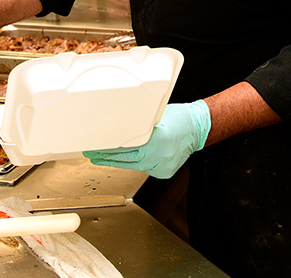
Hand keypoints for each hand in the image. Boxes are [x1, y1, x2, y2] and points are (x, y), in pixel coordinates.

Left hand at [84, 100, 210, 178]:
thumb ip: (138, 126)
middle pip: (126, 159)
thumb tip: (117, 131)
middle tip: (93, 156)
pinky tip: (126, 160)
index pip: (125, 146)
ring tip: (104, 159)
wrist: (198, 128)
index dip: (107, 148)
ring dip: (118, 162)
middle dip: (107, 158)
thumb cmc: (179, 117)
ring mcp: (162, 165)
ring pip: (134, 166)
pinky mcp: (164, 172)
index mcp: (156, 138)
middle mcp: (159, 154)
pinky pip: (145, 168)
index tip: (95, 148)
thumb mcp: (155, 117)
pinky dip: (136, 163)